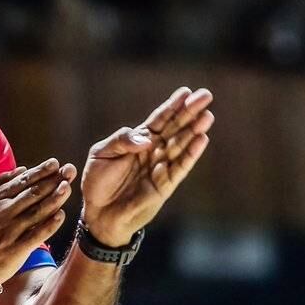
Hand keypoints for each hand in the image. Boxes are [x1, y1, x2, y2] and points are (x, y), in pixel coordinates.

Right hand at [0, 158, 76, 289]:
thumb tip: (22, 169)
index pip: (21, 182)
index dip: (40, 171)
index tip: (55, 163)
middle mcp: (2, 212)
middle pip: (31, 193)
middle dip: (52, 181)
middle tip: (68, 171)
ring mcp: (9, 231)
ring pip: (35, 211)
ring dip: (54, 198)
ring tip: (67, 188)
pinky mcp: (14, 249)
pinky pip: (35, 235)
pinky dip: (48, 225)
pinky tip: (61, 216)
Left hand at [81, 87, 213, 245]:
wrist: (97, 213)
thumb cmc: (98, 182)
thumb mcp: (101, 154)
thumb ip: (121, 141)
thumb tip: (147, 138)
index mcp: (138, 141)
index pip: (158, 120)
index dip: (172, 106)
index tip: (185, 91)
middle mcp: (153, 152)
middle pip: (174, 128)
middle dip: (189, 112)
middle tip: (206, 95)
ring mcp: (160, 168)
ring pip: (180, 145)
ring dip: (194, 130)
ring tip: (207, 115)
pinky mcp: (164, 185)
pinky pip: (179, 168)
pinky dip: (191, 154)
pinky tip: (201, 140)